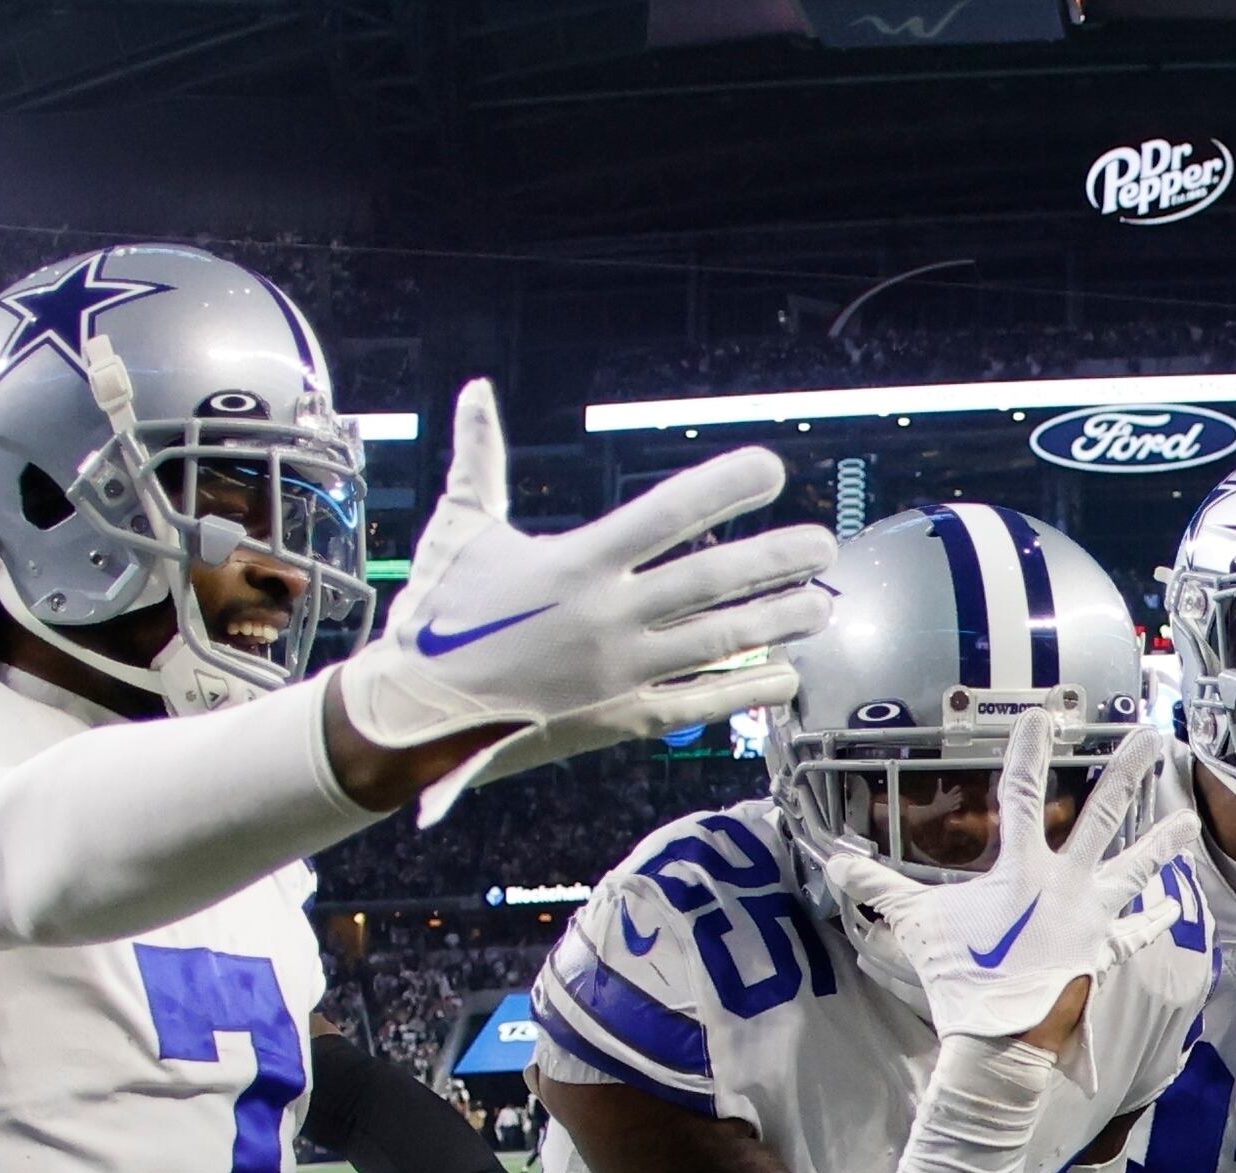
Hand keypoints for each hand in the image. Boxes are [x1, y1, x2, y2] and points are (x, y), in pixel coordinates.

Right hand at [335, 381, 839, 822]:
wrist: (410, 715)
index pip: (666, 514)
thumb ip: (480, 459)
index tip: (771, 470)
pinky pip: (698, 704)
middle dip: (778, 561)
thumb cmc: (434, 616)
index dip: (724, 488)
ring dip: (778, 623)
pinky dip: (746, 691)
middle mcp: (606, 617)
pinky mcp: (620, 720)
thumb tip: (475, 389)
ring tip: (822, 605)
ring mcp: (619, 672)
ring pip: (718, 643)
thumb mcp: (458, 529)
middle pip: (711, 581)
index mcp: (574, 563)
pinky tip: (786, 676)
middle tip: (825, 545)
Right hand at [820, 716, 1197, 1050]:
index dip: (1028, 752)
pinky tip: (1173, 906)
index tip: (1040, 716)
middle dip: (1127, 774)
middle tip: (1150, 740)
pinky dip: (1154, 920)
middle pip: (1104, 818)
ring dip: (1163, 844)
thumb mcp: (915, 925)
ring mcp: (1092, 918)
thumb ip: (880, 890)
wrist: (1004, 1037)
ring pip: (1136, 871)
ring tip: (1189, 819)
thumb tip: (833, 866)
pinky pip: (1135, 934)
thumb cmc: (961, 976)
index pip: (1023, 795)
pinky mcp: (1103, 953)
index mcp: (1022, 870)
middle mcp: (1067, 885)